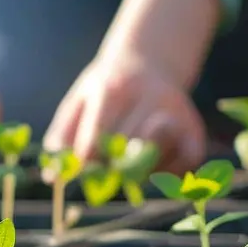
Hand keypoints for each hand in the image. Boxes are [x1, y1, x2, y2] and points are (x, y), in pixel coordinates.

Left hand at [43, 56, 205, 173]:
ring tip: (124, 174)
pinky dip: (167, 176)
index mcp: (113, 90)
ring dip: (135, 175)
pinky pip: (182, 166)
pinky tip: (153, 169)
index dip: (84, 168)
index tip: (80, 176)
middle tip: (99, 184)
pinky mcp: (194, 131)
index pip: (94, 143)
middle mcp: (149, 98)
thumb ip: (60, 138)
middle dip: (107, 174)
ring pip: (154, 159)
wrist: (149, 62)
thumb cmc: (105, 93)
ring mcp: (175, 114)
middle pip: (123, 154)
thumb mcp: (77, 103)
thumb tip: (53, 178)